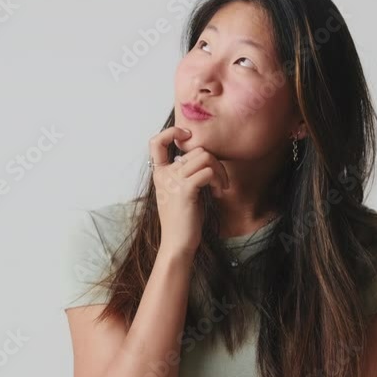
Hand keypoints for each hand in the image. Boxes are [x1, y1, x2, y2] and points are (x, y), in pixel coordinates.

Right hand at [149, 126, 229, 256]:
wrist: (177, 243)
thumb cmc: (183, 220)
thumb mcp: (180, 192)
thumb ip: (185, 173)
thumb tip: (204, 157)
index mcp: (160, 174)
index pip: (155, 142)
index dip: (172, 132)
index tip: (187, 136)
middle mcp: (164, 175)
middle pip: (196, 150)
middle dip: (215, 162)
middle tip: (220, 180)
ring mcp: (173, 182)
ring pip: (205, 158)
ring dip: (220, 171)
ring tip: (220, 187)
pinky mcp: (185, 191)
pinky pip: (208, 172)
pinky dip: (219, 180)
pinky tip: (218, 193)